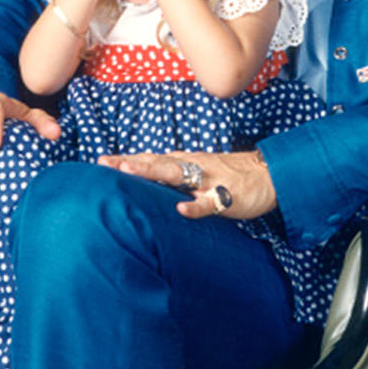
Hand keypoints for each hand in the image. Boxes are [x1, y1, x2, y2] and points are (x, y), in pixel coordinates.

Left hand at [98, 149, 276, 219]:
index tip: (100, 162)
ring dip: (154, 173)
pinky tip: (181, 209)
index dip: (127, 160)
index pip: (151, 159)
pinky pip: (209, 202)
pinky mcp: (227, 196)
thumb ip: (175, 178)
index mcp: (186, 161)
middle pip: (157, 162)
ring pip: (179, 174)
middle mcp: (193, 165)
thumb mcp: (199, 172)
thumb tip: (147, 183)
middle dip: (132, 164)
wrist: (267, 175)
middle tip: (106, 165)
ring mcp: (209, 180)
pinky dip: (195, 205)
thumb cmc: (228, 175)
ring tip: (130, 173)